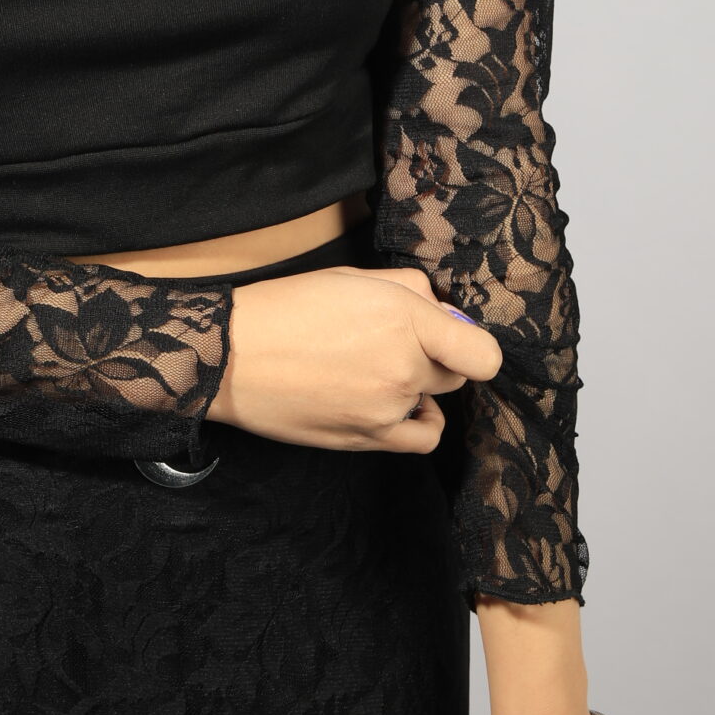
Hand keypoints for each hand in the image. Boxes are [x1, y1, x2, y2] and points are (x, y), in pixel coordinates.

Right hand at [208, 265, 501, 453]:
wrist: (232, 356)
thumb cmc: (286, 308)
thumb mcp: (353, 278)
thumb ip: (412, 290)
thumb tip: (448, 314)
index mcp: (405, 317)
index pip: (482, 353)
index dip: (471, 343)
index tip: (451, 335)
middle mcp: (405, 366)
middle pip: (455, 373)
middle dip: (436, 355)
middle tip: (392, 341)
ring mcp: (389, 407)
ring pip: (433, 399)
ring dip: (416, 384)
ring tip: (372, 368)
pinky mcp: (369, 437)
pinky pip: (421, 437)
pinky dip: (419, 421)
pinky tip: (401, 406)